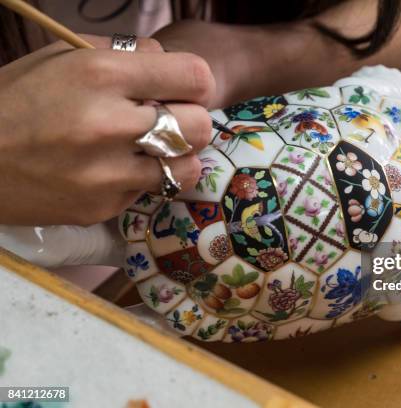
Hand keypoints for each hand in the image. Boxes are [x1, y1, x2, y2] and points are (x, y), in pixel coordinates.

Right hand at [0, 35, 214, 225]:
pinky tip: (114, 170)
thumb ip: (124, 54)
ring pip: (187, 168)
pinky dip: (141, 180)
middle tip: (167, 121)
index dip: (194, 84)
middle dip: (189, 121)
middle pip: (200, 126)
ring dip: (176, 157)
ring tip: (150, 150)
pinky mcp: (103, 207)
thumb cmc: (17, 99)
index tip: (181, 90)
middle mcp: (110, 125)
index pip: (196, 77)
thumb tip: (168, 62)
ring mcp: (108, 174)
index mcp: (101, 75)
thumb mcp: (63, 56)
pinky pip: (150, 191)